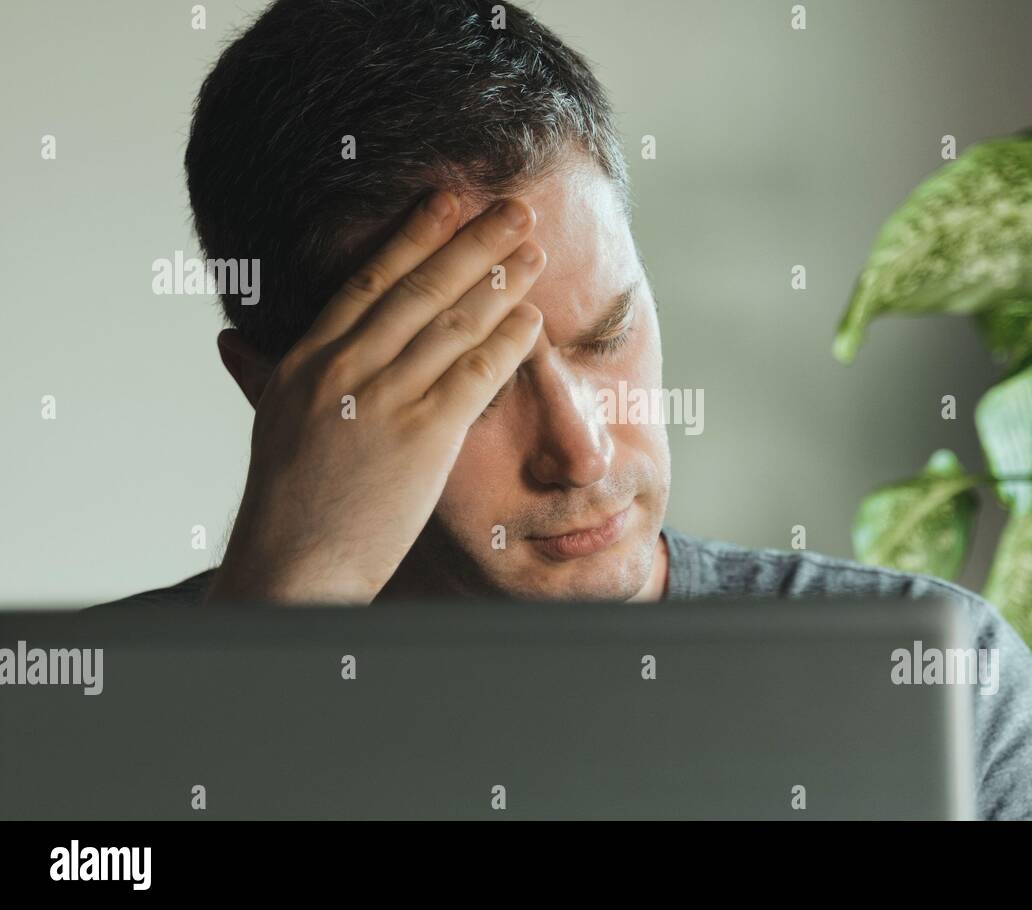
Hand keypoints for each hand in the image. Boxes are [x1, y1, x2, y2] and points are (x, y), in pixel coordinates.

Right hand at [205, 193, 545, 603]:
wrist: (293, 566)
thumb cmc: (286, 501)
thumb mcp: (266, 423)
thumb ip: (258, 375)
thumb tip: (230, 342)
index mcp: (306, 359)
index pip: (369, 281)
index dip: (414, 235)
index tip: (447, 200)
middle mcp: (344, 368)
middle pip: (420, 289)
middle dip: (473, 244)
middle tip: (515, 210)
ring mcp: (383, 399)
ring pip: (452, 324)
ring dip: (499, 283)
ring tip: (533, 253)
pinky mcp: (422, 437)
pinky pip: (475, 375)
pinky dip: (507, 343)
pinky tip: (533, 321)